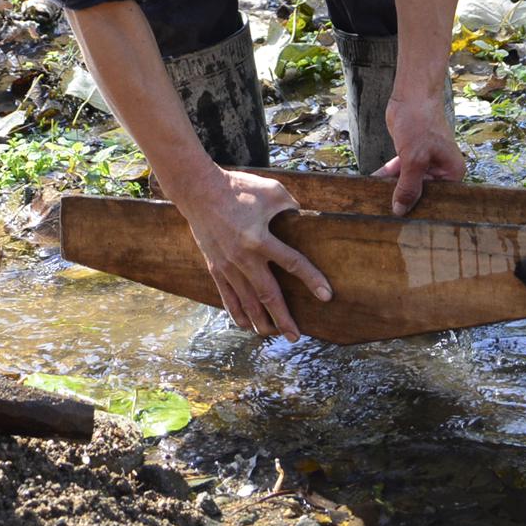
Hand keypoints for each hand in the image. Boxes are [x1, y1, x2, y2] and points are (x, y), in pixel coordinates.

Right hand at [180, 169, 330, 339]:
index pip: (292, 264)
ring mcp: (227, 266)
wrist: (199, 190)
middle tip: (296, 337)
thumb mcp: (272, 191)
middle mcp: (243, 258)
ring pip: (247, 302)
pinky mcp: (215, 267)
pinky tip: (246, 326)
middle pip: (268, 295)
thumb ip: (291, 206)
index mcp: (260, 238)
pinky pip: (227, 297)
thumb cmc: (239, 188)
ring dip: (261, 322)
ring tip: (274, 335)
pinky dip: (237, 314)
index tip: (326, 296)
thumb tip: (304, 219)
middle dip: (283, 319)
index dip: (312, 280)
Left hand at [376, 90, 466, 214]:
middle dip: (406, 202)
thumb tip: (400, 211)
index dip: (423, 210)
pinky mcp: (412, 156)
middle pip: (423, 193)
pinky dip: (388, 177)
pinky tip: (372, 183)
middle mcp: (441, 170)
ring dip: (393, 190)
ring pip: (409, 183)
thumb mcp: (414, 159)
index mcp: (452, 172)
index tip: (406, 224)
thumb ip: (408, 186)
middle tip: (387, 217)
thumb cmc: (420, 122)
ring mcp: (426, 163)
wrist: (411, 95)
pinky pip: (400, 173)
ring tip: (375, 202)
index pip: (439, 200)